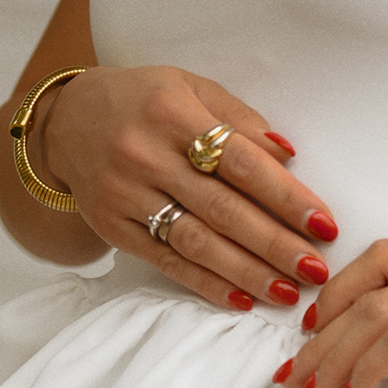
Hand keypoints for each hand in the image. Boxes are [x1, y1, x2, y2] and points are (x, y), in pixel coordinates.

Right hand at [37, 65, 341, 311]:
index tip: (323, 224)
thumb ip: (239, 119)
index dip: (285, 196)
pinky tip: (241, 299)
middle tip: (316, 269)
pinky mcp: (112, 227)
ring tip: (287, 291)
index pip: (240, 161)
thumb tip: (288, 155)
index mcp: (172, 112)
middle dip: (275, 244)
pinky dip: (206, 284)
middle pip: (223, 209)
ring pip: (197, 241)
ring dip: (247, 272)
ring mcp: (125, 195)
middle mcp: (145, 154)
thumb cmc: (142, 102)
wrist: (64, 120)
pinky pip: (167, 261)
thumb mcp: (188, 88)